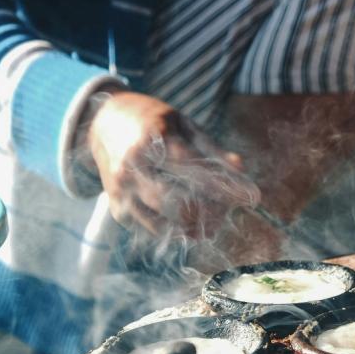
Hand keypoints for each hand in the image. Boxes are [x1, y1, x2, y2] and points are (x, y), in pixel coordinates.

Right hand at [83, 91, 260, 239]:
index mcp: (151, 140)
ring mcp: (122, 190)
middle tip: (227, 214)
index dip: (225, 187)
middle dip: (209, 213)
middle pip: (178, 202)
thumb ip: (211, 150)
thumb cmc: (153, 122)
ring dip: (195, 227)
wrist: (103, 124)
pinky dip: (175, 231)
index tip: (251, 198)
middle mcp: (132, 167)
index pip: (194, 170)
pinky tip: (190, 225)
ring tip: (212, 224)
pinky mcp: (118, 209)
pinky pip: (152, 229)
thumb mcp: (183, 125)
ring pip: (165, 221)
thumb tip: (241, 171)